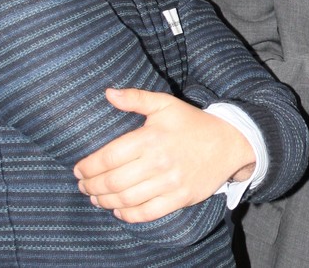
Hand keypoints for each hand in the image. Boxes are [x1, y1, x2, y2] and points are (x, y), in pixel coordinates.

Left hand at [73, 88, 254, 222]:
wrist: (230, 142)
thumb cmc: (193, 123)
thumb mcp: (166, 104)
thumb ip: (136, 98)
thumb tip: (108, 93)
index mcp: (151, 137)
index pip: (108, 157)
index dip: (87, 167)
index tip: (78, 170)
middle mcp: (159, 161)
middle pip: (112, 181)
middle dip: (91, 186)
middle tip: (83, 186)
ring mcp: (170, 182)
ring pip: (126, 199)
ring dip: (104, 201)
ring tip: (96, 198)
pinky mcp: (181, 198)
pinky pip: (147, 213)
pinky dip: (128, 215)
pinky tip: (118, 210)